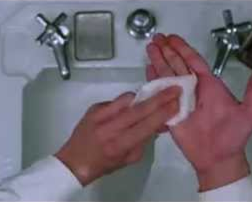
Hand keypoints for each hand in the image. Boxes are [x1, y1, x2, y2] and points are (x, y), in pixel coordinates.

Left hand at [55, 87, 180, 185]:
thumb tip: (160, 123)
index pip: (146, 125)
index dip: (163, 113)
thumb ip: (145, 140)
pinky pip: (116, 101)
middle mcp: (110, 128)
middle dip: (160, 97)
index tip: (177, 103)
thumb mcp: (130, 158)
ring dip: (142, 97)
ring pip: (127, 99)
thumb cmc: (105, 163)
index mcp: (120, 145)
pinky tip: (128, 108)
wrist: (75, 161)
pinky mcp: (94, 108)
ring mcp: (100, 116)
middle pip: (139, 108)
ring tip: (151, 97)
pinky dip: (126, 102)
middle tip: (174, 88)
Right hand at [146, 34, 251, 190]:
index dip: (183, 49)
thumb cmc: (234, 136)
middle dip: (167, 51)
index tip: (172, 38)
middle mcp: (194, 90)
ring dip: (158, 62)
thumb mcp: (250, 111)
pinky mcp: (171, 113)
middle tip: (156, 37)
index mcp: (210, 86)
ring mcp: (181, 101)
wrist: (220, 158)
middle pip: (178, 65)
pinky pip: (161, 95)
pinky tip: (148, 71)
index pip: (194, 62)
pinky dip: (154, 82)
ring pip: (168, 76)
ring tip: (149, 47)